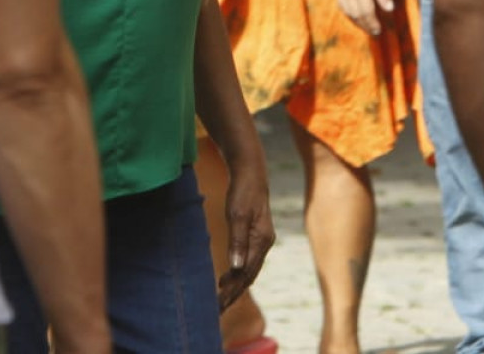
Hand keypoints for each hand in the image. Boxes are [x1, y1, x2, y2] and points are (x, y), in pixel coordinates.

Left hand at [216, 153, 275, 310]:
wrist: (250, 172)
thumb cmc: (243, 191)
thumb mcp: (237, 214)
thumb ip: (237, 241)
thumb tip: (235, 268)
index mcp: (262, 241)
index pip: (246, 273)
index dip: (233, 291)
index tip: (219, 304)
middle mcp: (265, 243)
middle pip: (249, 276)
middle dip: (234, 294)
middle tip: (218, 310)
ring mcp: (262, 240)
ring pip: (249, 270)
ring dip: (236, 286)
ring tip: (221, 300)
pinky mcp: (256, 236)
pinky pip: (248, 261)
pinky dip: (238, 273)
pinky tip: (227, 278)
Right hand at [334, 0, 393, 35]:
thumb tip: (389, 9)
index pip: (366, 13)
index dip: (372, 24)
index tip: (378, 31)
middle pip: (356, 14)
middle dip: (364, 25)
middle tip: (373, 31)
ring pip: (347, 10)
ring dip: (355, 20)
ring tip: (363, 25)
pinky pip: (341, 3)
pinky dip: (347, 12)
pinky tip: (352, 13)